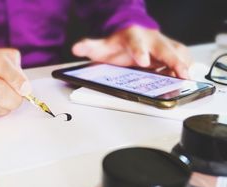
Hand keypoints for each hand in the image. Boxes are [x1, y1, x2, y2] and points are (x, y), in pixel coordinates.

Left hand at [72, 25, 191, 78]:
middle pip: (164, 48)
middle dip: (172, 61)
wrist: (130, 30)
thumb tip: (76, 48)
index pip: (136, 43)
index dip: (140, 51)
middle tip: (179, 74)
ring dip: (183, 64)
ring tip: (187, 79)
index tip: (143, 61)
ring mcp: (163, 43)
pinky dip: (186, 66)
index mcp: (133, 36)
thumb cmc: (118, 42)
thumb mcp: (102, 46)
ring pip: (177, 51)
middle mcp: (151, 38)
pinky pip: (182, 56)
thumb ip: (90, 47)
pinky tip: (186, 77)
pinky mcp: (171, 50)